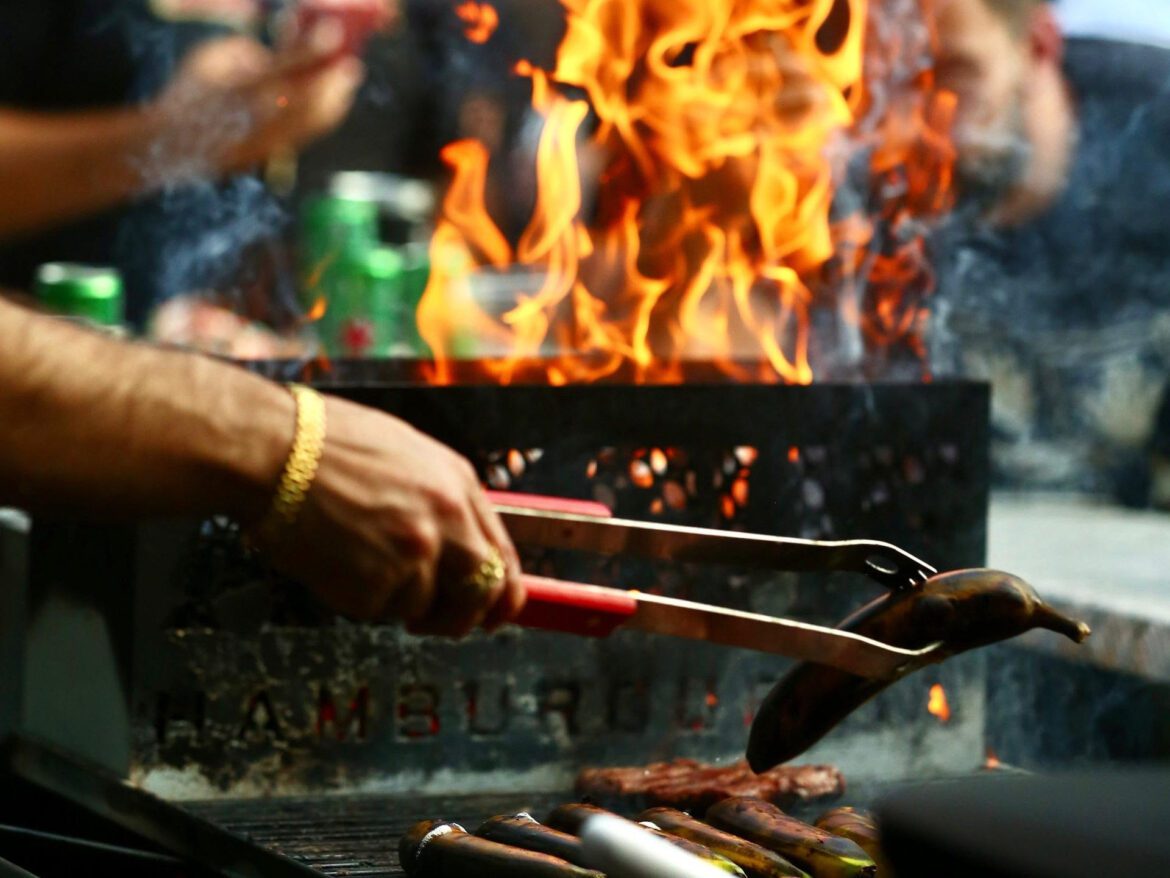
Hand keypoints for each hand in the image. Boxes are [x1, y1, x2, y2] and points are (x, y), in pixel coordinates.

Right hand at [148, 24, 365, 178]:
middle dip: (335, 77)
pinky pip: (307, 133)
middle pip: (311, 93)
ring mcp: (268, 135)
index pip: (286, 63)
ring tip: (347, 82)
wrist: (174, 145)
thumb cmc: (189, 94)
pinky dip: (324, 116)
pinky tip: (334, 104)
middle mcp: (259, 113)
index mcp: (243, 85)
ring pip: (314, 118)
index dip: (313, 47)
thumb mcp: (208, 59)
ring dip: (336, 98)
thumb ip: (243, 51)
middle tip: (352, 64)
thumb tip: (272, 52)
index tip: (332, 31)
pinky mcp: (273, 150)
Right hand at [259, 395, 525, 635]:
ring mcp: (414, 553)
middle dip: (461, 616)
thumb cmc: (326, 446)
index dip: (501, 595)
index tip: (495, 616)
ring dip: (393, 597)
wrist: (273, 450)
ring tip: (356, 556)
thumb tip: (459, 548)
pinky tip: (335, 559)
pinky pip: (378, 610)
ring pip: (422, 605)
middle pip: (481, 592)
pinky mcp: (377, 582)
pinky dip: (357, 597)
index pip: (501, 556)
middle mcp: (447, 519)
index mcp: (458, 485)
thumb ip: (440, 502)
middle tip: (434, 621)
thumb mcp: (407, 456)